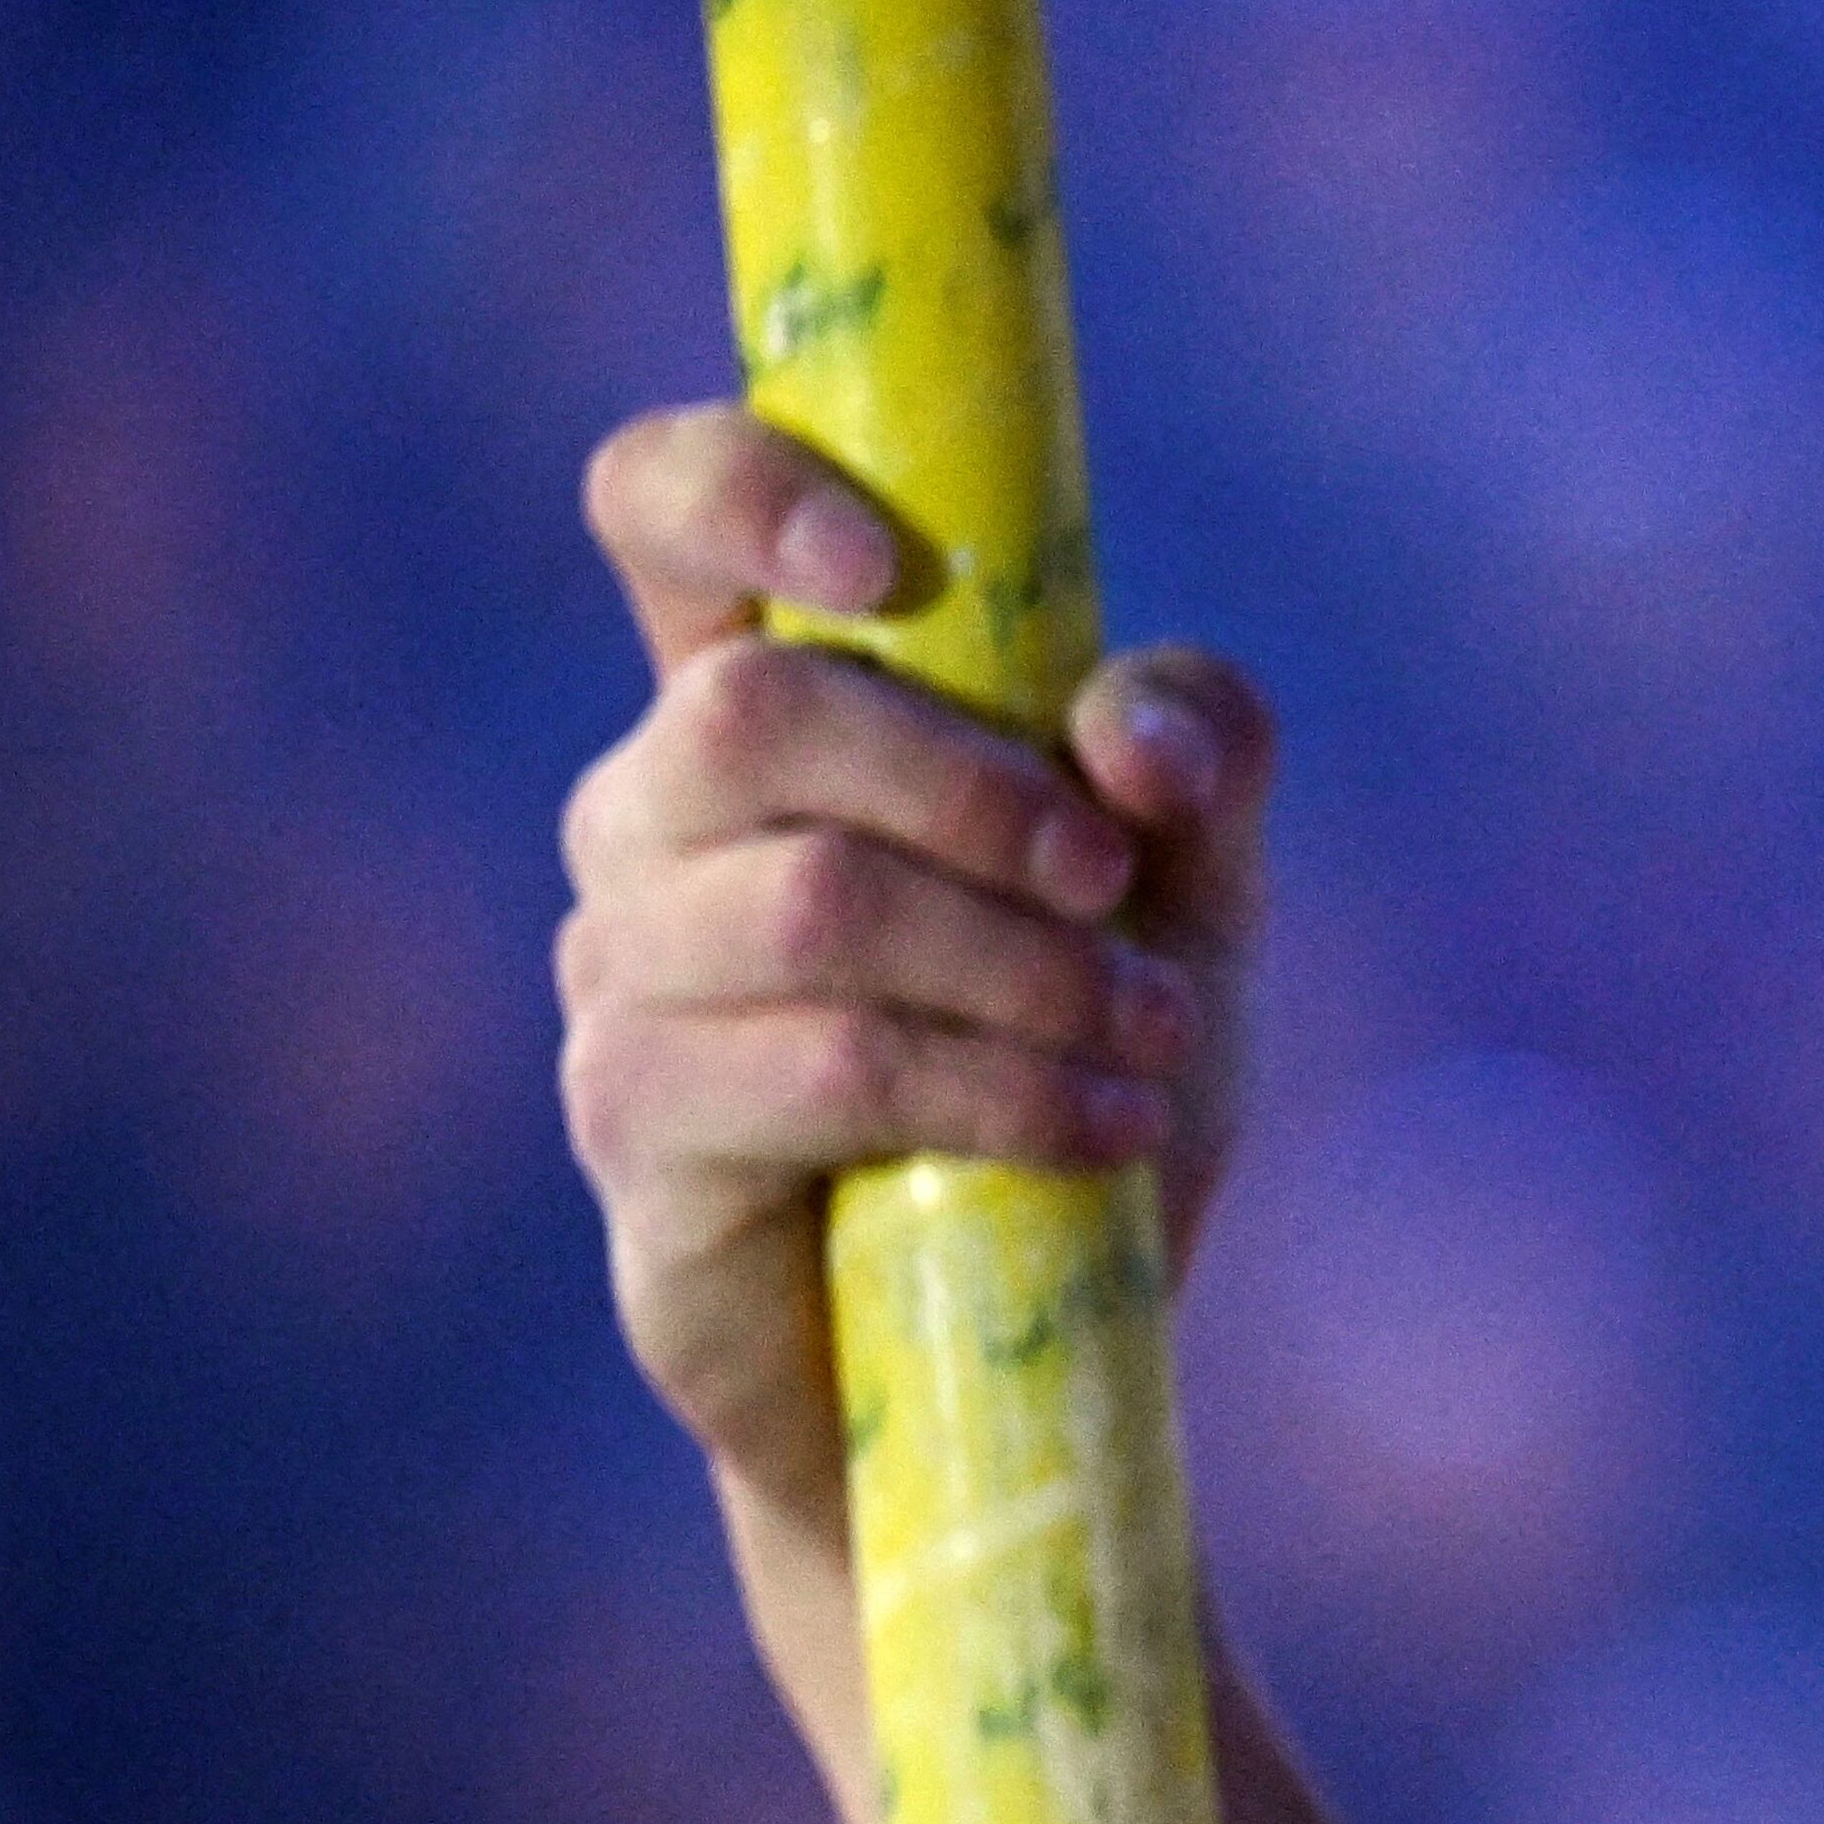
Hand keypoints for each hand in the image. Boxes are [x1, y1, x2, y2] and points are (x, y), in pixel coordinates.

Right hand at [555, 402, 1271, 1548]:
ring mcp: (621, 977)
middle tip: (1115, 884)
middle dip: (977, 790)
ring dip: (1020, 967)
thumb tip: (1130, 728)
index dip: (738, 486)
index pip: (658, 510)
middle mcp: (652, 820)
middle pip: (752, 710)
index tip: (889, 562)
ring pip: (809, 902)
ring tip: (1147, 1041)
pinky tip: (1106, 1132)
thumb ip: (1202, 760)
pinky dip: (1000, 1093)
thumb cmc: (1088, 1063)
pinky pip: (818, 1073)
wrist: (1040, 1338)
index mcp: (766, 704)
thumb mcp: (1197, 894)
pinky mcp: (640, 1138)